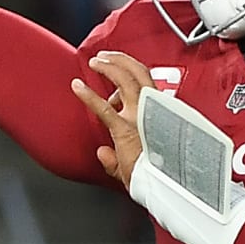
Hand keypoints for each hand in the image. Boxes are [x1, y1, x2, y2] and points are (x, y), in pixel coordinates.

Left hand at [69, 51, 154, 186]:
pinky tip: (77, 87)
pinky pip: (103, 107)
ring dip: (109, 66)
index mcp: (160, 116)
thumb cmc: (161, 176)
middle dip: (121, 60)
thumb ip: (118, 158)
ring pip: (125, 79)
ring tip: (96, 62)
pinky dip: (88, 94)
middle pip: (139, 73)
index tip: (120, 77)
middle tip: (106, 56)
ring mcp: (138, 118)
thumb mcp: (145, 162)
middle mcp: (151, 112)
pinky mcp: (124, 129)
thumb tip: (102, 154)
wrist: (167, 188)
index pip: (147, 85)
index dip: (132, 78)